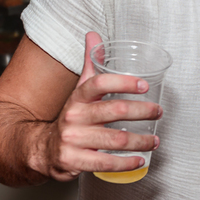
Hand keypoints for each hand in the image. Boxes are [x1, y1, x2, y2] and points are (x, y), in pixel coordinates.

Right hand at [34, 31, 161, 180]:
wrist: (42, 149)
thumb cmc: (70, 118)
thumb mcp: (78, 91)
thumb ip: (89, 64)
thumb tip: (94, 35)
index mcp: (77, 98)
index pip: (98, 83)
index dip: (123, 82)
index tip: (144, 85)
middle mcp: (74, 117)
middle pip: (114, 110)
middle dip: (142, 111)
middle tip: (158, 111)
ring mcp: (73, 140)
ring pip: (115, 140)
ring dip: (141, 140)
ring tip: (154, 140)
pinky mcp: (74, 161)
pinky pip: (105, 163)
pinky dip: (126, 163)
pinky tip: (139, 160)